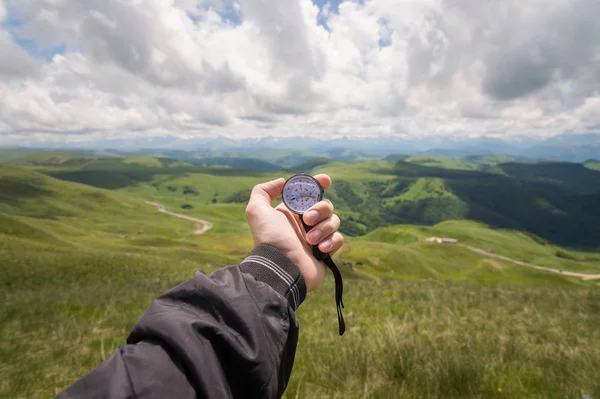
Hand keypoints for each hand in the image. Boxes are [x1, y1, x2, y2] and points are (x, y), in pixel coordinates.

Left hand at [245, 175, 343, 291]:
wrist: (281, 266)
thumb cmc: (269, 238)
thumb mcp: (256, 210)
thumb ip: (263, 191)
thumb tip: (282, 182)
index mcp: (292, 212)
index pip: (310, 193)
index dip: (319, 184)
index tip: (326, 180)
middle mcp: (305, 223)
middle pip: (325, 205)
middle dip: (320, 209)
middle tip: (307, 220)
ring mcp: (317, 237)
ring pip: (334, 221)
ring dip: (323, 228)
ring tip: (310, 240)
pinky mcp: (326, 252)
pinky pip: (339, 239)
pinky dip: (331, 241)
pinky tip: (319, 249)